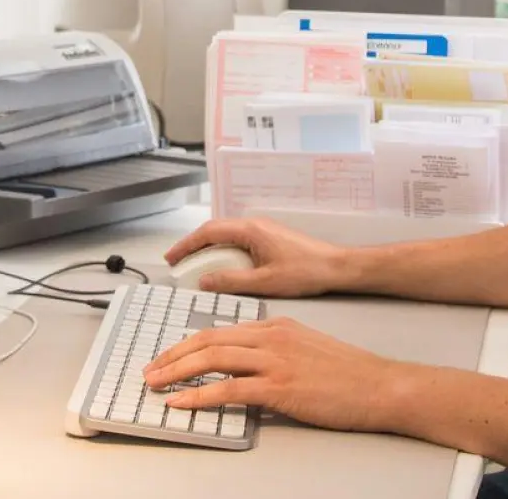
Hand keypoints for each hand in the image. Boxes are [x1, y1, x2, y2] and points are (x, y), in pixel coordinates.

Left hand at [143, 318, 405, 432]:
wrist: (379, 386)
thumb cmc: (348, 373)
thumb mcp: (306, 347)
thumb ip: (274, 349)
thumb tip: (244, 365)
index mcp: (275, 325)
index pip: (219, 329)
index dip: (187, 343)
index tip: (168, 355)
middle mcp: (270, 336)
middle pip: (208, 340)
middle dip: (173, 355)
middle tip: (151, 369)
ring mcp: (275, 360)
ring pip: (212, 359)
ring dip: (177, 372)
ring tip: (156, 384)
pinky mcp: (280, 387)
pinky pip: (228, 389)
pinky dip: (199, 396)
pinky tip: (182, 402)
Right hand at [164, 218, 351, 296]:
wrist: (335, 267)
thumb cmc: (304, 272)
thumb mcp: (264, 282)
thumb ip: (231, 281)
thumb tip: (204, 281)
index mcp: (250, 230)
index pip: (208, 232)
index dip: (186, 245)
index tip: (171, 258)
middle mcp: (254, 225)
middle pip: (214, 231)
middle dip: (193, 246)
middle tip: (177, 263)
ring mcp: (262, 230)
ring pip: (226, 235)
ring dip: (208, 249)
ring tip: (194, 267)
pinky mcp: (269, 238)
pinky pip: (237, 241)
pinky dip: (222, 251)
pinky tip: (220, 266)